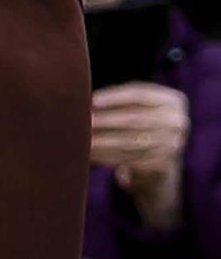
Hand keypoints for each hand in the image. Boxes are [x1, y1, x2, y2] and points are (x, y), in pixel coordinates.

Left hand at [95, 79, 191, 227]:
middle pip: (134, 118)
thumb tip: (84, 98)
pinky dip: (105, 155)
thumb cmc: (141, 122)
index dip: (115, 97)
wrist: (159, 157)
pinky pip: (128, 158)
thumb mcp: (140, 106)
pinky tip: (89, 152)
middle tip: (83, 120)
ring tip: (81, 138)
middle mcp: (177, 122)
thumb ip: (121, 100)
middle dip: (105, 119)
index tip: (92, 100)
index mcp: (173, 101)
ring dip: (101, 140)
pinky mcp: (161, 164)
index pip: (141, 94)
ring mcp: (172, 144)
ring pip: (129, 141)